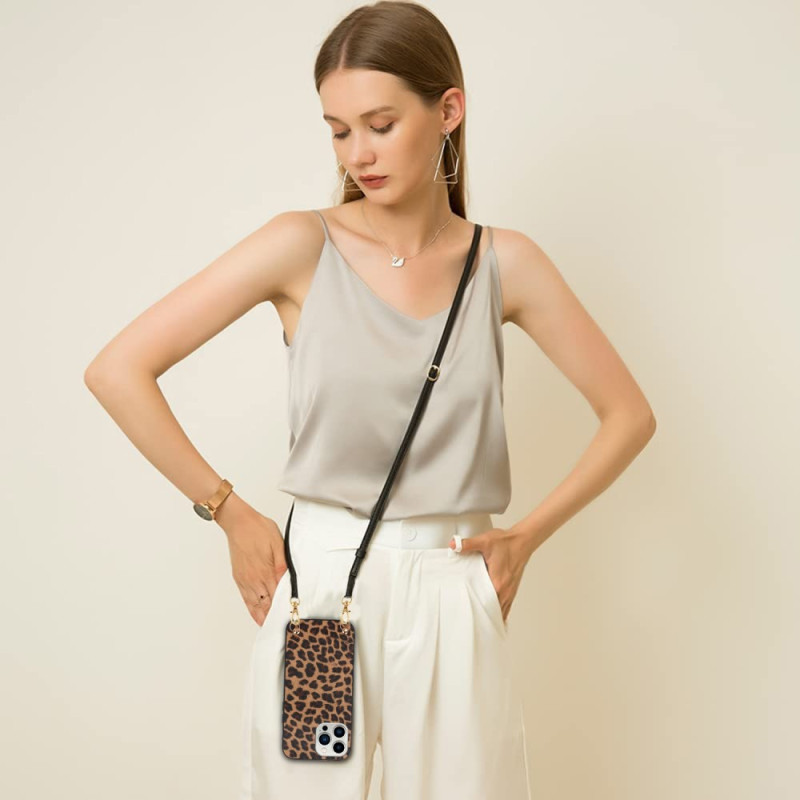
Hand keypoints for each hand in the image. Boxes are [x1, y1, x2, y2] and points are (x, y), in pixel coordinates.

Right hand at [219, 500, 287, 626]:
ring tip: (269, 627)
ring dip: (262, 616)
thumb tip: (286, 580)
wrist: (238, 523)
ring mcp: (245, 580)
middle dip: (273, 615)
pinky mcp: (238, 577)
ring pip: (255, 604)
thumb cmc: (259, 529)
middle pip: (266, 603)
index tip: (290, 617)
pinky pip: (245, 598)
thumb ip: (282, 564)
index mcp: (266, 571)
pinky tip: (256, 614)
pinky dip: (251, 609)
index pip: (277, 596)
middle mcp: (254, 579)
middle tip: (281, 627)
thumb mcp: (277, 543)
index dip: (283, 608)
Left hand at [449, 526, 529, 622]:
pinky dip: (501, 611)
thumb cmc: (506, 542)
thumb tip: (453, 546)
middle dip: (483, 616)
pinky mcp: (513, 587)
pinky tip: (495, 614)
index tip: (468, 614)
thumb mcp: (485, 541)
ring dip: (493, 615)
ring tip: (482, 622)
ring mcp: (510, 590)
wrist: (523, 540)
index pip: (485, 602)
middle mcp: (505, 589)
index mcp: (497, 581)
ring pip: (502, 610)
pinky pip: (507, 605)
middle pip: (493, 610)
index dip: (476, 609)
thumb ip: (468, 544)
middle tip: (472, 621)